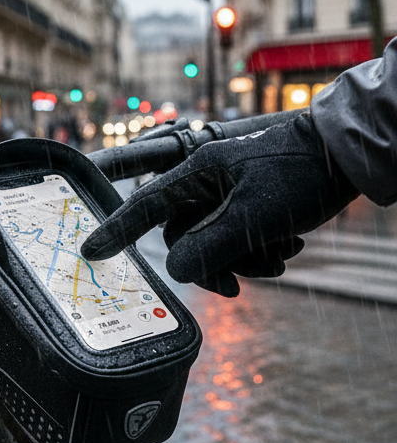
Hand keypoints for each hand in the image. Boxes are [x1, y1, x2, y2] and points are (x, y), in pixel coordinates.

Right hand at [80, 113, 357, 296]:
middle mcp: (209, 180)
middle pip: (186, 235)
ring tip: (281, 260)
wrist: (351, 154)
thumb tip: (174, 270)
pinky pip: (240, 236)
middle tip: (237, 288)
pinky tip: (290, 248)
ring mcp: (231, 190)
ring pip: (216, 240)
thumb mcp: (254, 217)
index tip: (90, 252)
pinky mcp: (254, 200)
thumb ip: (208, 246)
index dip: (116, 231)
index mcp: (199, 172)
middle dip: (213, 263)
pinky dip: (261, 250)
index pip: (146, 205)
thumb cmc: (300, 174)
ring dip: (245, 259)